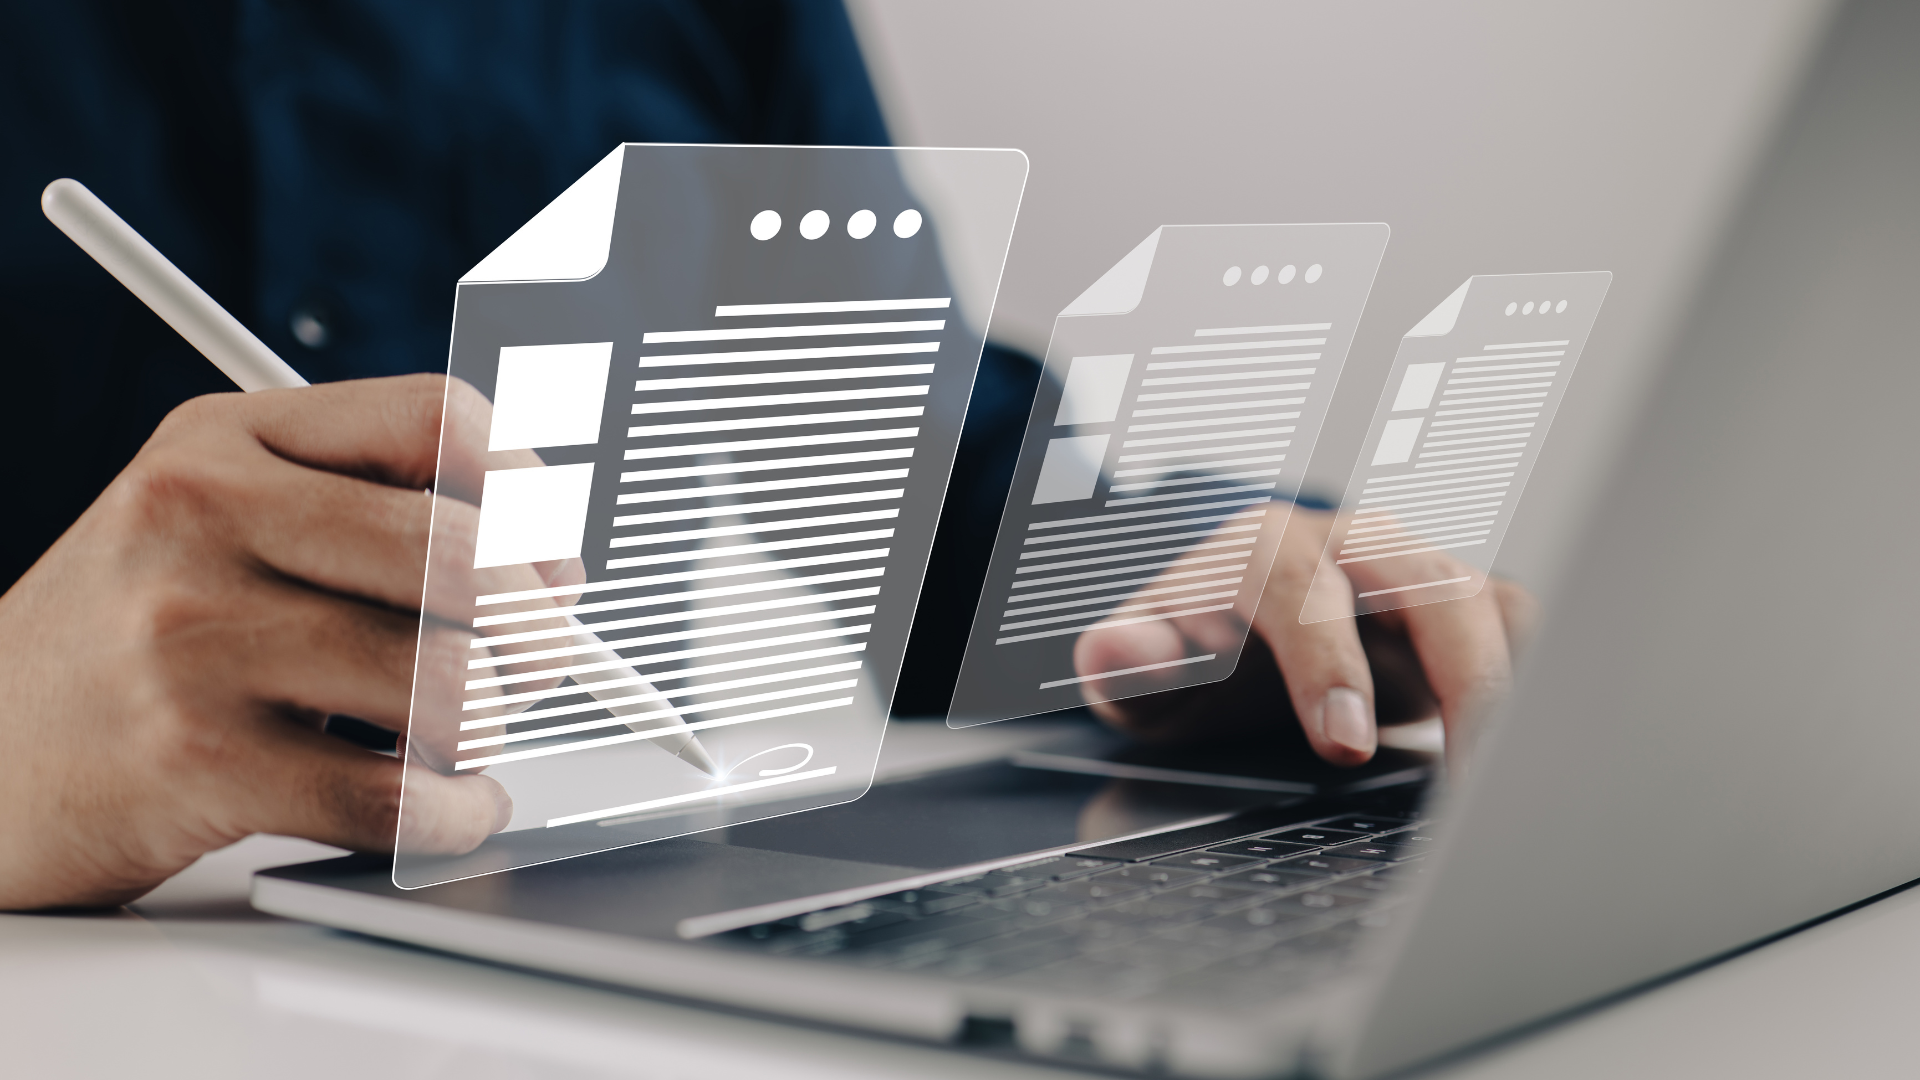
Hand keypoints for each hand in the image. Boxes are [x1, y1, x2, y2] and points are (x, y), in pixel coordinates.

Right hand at [0, 375, 573, 909]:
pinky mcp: (193, 760)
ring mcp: (190, 637)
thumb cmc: (132, 639)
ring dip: (491, 726)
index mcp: (225, 438)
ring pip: (442, 680)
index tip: (551, 555)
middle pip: (460, 552)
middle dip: (537, 626)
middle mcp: (201, 517)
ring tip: (471, 737)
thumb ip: (369, 515)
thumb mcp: (217, 524)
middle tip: (540, 663)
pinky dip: (453, 814)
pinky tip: (447, 806)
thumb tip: (556, 566)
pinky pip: (392, 797)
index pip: (437, 417)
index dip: (531, 488)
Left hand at [1072, 505, 1534, 767]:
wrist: (1241, 636)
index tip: (1341, 745)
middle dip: (1456, 676)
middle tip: (1469, 777)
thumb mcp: (1146, 667)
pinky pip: (1527, 630)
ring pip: (1492, 603)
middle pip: (1428, 584)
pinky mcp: (1470, 610)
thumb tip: (1114, 650)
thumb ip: (1129, 661)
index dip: (1327, 662)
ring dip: (1516, 685)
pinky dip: (1544, 684)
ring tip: (1521, 777)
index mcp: (1265, 551)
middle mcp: (1354, 547)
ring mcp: (1420, 572)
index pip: (1303, 587)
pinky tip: (1545, 753)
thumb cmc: (1197, 655)